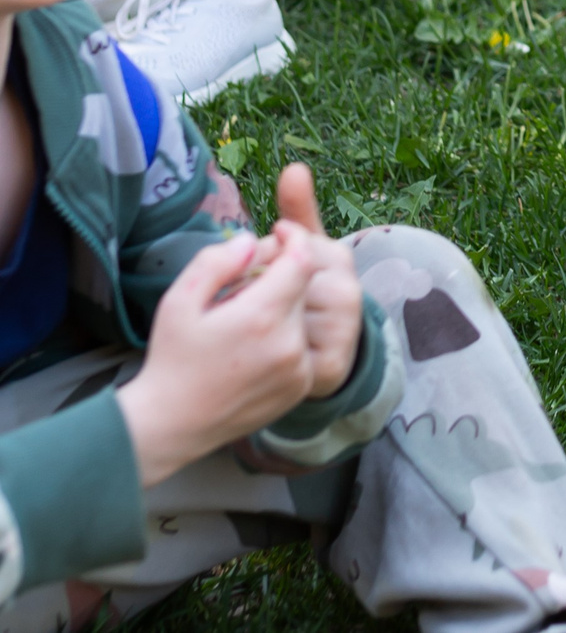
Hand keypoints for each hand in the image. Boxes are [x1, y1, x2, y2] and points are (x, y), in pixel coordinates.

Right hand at [116, 231, 319, 486]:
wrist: (172, 425)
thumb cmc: (171, 358)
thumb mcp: (178, 302)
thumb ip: (215, 262)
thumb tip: (251, 240)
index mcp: (261, 316)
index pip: (301, 260)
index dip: (295, 238)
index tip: (281, 230)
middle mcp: (289, 343)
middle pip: (303, 286)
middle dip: (284, 272)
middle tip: (250, 277)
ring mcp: (299, 368)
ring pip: (304, 315)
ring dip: (284, 305)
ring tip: (245, 316)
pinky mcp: (301, 386)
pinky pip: (304, 345)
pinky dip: (287, 335)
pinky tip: (253, 345)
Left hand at [273, 164, 362, 395]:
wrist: (317, 355)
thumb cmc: (304, 294)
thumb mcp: (301, 249)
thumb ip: (299, 209)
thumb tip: (295, 166)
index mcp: (335, 256)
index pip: (283, 249)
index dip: (261, 262)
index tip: (260, 273)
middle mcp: (346, 290)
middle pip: (280, 283)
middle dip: (258, 292)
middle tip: (253, 303)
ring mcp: (342, 330)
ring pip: (282, 317)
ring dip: (262, 320)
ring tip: (259, 325)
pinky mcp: (330, 366)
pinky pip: (286, 354)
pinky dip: (270, 353)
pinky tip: (267, 351)